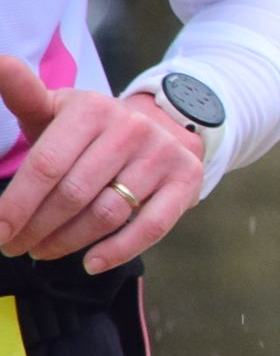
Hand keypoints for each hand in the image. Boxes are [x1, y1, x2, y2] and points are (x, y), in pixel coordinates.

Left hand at [0, 59, 206, 271]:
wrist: (161, 128)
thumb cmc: (91, 130)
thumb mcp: (57, 109)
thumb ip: (24, 93)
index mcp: (93, 109)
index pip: (47, 165)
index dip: (17, 204)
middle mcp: (131, 128)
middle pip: (73, 194)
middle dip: (37, 228)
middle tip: (16, 247)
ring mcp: (162, 155)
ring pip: (107, 213)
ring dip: (68, 242)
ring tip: (44, 251)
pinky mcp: (187, 180)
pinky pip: (150, 226)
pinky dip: (117, 250)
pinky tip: (91, 262)